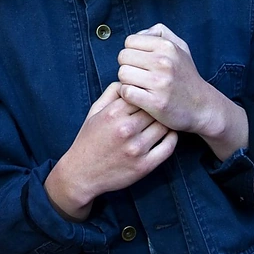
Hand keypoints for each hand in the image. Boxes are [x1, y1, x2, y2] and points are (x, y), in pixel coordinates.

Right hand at [45, 82, 177, 220]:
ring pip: (163, 126)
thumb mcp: (94, 111)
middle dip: (157, 107)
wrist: (82, 173)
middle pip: (154, 109)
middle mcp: (126, 130)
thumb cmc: (89, 140)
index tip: (148, 96)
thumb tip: (129, 80)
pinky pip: (168, 147)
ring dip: (166, 122)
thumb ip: (111, 93)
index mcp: (113, 113)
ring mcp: (136, 149)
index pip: (141, 94)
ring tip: (165, 120)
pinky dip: (172, 138)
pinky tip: (168, 134)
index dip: (146, 94)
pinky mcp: (144, 166)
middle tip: (161, 107)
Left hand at [116, 23, 213, 132]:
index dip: (132, 51)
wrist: (202, 106)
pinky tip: (138, 97)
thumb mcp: (180, 47)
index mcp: (168, 46)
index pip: (129, 41)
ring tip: (139, 86)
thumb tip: (140, 33)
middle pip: (123, 57)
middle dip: (127, 66)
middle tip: (138, 75)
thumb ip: (160, 32)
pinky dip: (128, 95)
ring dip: (127, 81)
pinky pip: (126, 92)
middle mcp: (164, 62)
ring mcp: (160, 82)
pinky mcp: (155, 102)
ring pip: (122, 74)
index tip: (140, 62)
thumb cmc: (186, 76)